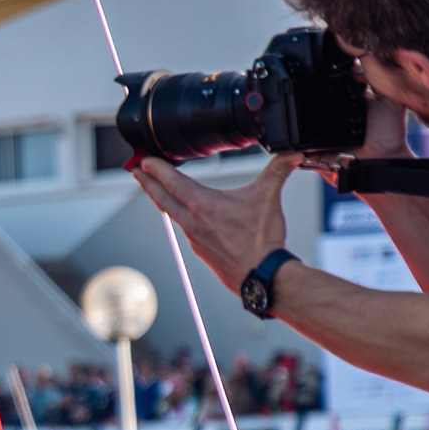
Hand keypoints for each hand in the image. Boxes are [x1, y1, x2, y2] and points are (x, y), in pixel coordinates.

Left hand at [128, 150, 292, 288]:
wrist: (261, 276)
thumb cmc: (262, 241)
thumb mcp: (269, 197)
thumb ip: (279, 171)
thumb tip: (294, 153)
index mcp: (202, 205)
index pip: (172, 181)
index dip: (156, 168)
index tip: (143, 160)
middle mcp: (192, 221)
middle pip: (161, 198)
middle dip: (146, 183)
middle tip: (134, 172)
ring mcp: (194, 237)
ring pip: (172, 214)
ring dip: (162, 200)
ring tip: (157, 191)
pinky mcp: (201, 250)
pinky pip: (187, 229)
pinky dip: (182, 218)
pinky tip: (189, 218)